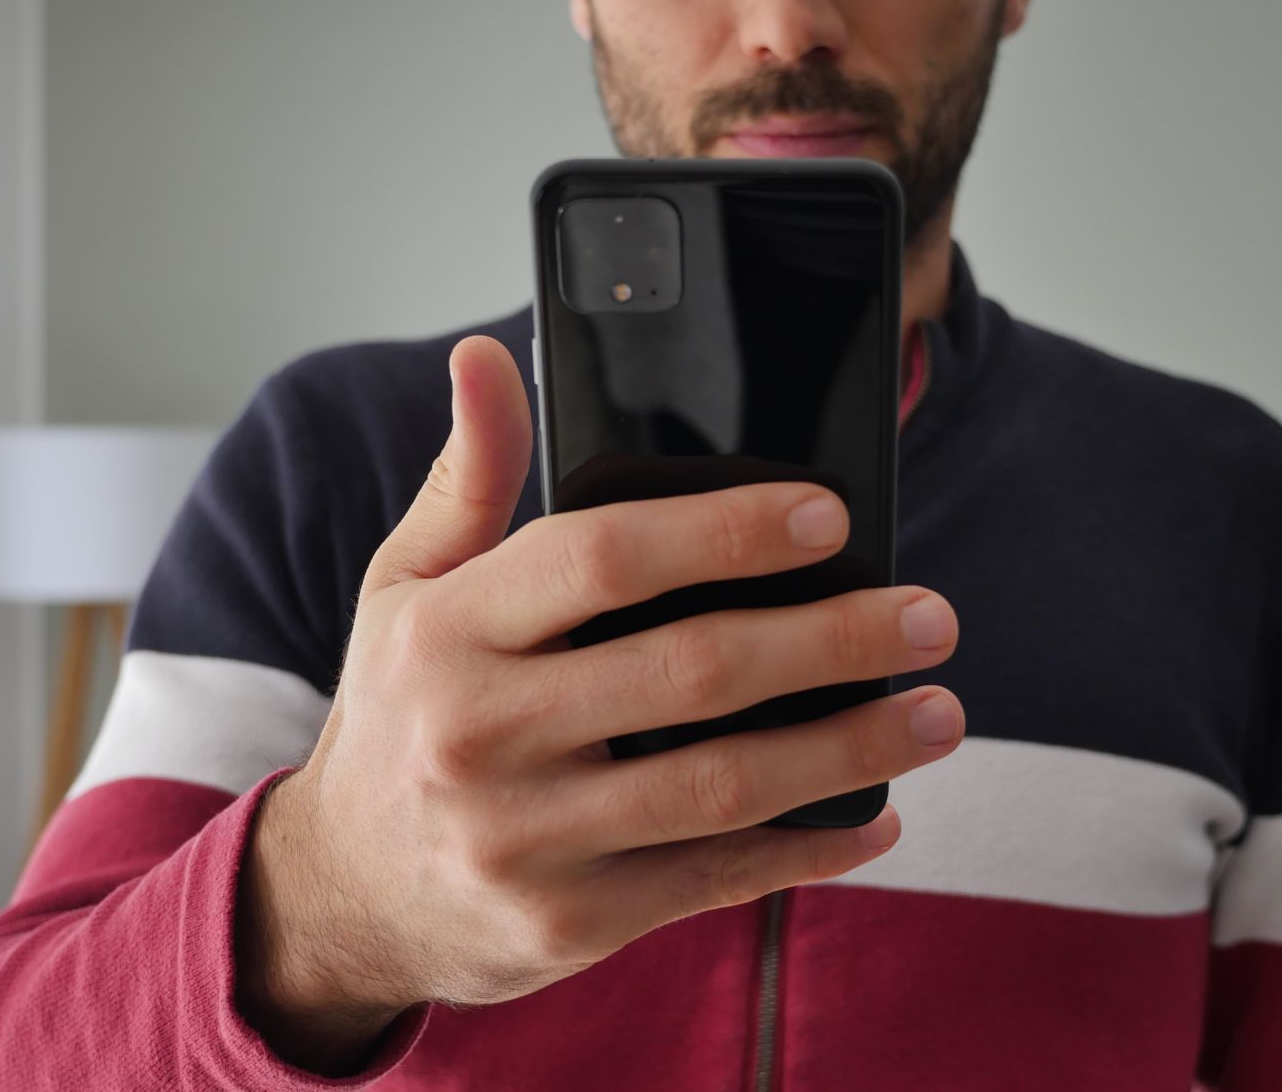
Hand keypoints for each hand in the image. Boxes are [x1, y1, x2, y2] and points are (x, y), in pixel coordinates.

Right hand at [236, 335, 961, 1070]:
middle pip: (691, 672)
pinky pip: (714, 880)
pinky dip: (809, 848)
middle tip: (928, 617)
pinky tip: (877, 815)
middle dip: (832, 639)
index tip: (830, 515)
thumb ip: (470, 477)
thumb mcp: (406, 589)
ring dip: (851, 746)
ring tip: (936, 712)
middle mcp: (478, 736)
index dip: (726, 530)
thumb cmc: (400, 714)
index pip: (601, 558)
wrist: (345, 897)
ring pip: (723, 785)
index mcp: (446, 633)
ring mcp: (524, 841)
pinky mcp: (568, 924)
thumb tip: (487, 356)